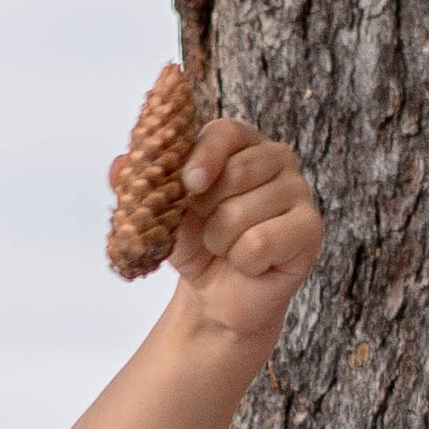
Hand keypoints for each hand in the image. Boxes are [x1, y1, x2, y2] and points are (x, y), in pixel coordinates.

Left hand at [123, 112, 322, 351]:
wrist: (217, 296)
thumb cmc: (195, 246)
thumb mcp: (159, 215)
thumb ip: (139, 187)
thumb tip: (118, 164)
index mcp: (240, 144)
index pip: (226, 132)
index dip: (203, 157)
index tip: (187, 184)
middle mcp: (276, 158)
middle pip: (235, 173)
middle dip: (206, 214)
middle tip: (209, 231)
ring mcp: (298, 191)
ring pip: (241, 213)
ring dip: (221, 242)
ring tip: (228, 248)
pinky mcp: (310, 228)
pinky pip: (260, 242)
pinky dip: (244, 262)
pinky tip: (251, 263)